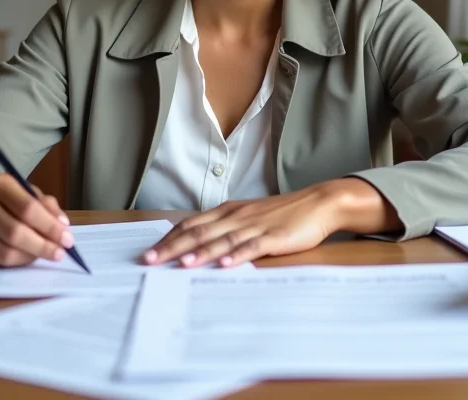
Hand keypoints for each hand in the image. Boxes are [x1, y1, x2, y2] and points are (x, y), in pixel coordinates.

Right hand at [0, 175, 72, 267]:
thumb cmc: (8, 198)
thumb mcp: (28, 192)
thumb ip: (47, 206)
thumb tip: (63, 226)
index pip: (27, 208)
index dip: (50, 227)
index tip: (67, 239)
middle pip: (15, 233)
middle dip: (43, 245)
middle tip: (61, 253)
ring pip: (6, 252)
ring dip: (32, 256)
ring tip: (47, 254)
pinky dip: (18, 262)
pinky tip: (29, 257)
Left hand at [142, 182, 354, 268]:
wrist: (317, 203)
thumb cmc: (282, 213)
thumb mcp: (249, 217)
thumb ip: (226, 228)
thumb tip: (198, 244)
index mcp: (229, 211)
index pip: (192, 224)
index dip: (169, 238)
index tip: (149, 252)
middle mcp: (237, 216)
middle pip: (200, 232)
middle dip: (173, 247)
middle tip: (150, 260)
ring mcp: (255, 226)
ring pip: (222, 239)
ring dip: (201, 252)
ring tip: (181, 263)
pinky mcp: (274, 236)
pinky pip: (253, 246)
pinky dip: (237, 255)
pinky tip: (225, 264)